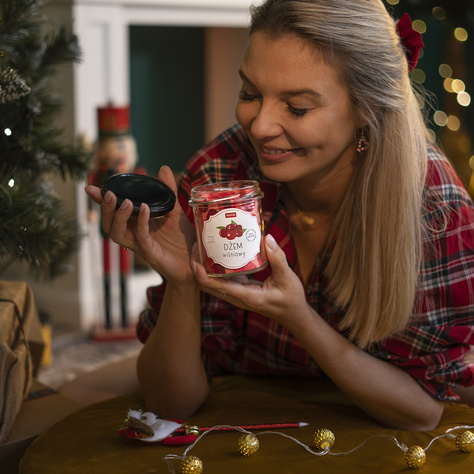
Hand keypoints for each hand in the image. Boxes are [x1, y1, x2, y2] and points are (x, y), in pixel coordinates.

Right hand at [85, 166, 195, 284]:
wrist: (195, 261)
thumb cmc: (182, 239)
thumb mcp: (175, 210)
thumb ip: (168, 191)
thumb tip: (163, 169)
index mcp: (135, 223)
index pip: (113, 211)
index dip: (100, 200)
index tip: (91, 187)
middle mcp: (134, 234)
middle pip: (108, 223)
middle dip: (105, 208)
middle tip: (109, 193)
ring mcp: (140, 245)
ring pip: (116, 234)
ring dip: (117, 217)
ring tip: (125, 201)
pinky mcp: (150, 253)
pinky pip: (140, 237)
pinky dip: (140, 222)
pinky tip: (143, 209)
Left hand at [191, 234, 307, 328]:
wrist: (293, 314)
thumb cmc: (291, 299)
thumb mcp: (287, 278)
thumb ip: (277, 258)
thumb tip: (267, 238)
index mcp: (246, 296)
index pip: (217, 287)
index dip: (202, 275)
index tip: (195, 259)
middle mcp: (238, 297)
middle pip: (208, 285)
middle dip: (198, 268)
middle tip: (197, 246)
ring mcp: (238, 294)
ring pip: (213, 283)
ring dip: (205, 267)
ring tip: (204, 246)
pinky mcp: (240, 289)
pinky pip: (223, 279)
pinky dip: (217, 267)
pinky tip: (219, 251)